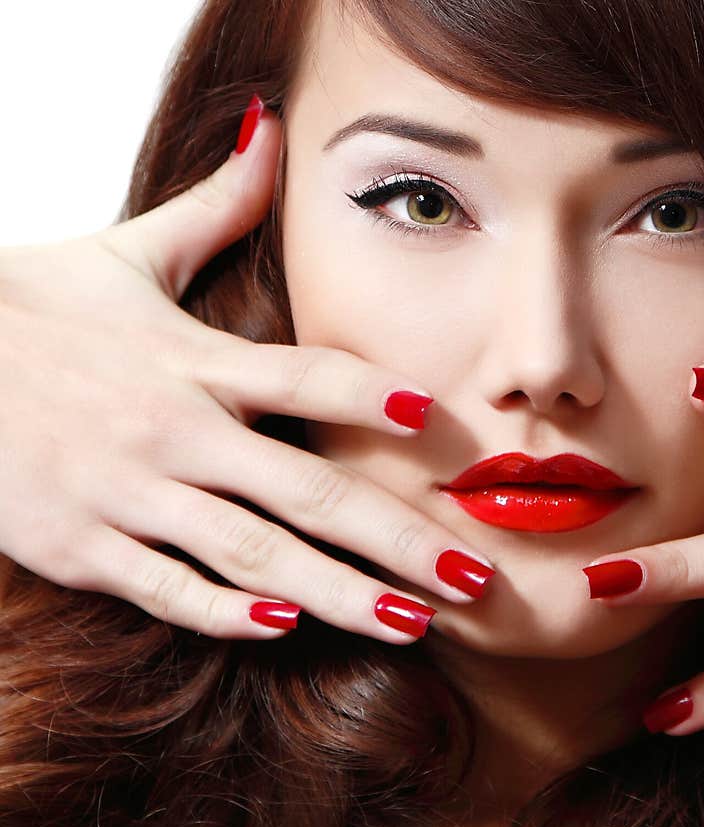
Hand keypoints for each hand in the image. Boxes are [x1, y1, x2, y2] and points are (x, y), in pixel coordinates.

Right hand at [0, 101, 493, 643]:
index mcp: (191, 362)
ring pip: (252, 555)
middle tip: (471, 575)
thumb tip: (268, 132)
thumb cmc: (33, 312)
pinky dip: (227, 613)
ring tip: (414, 620)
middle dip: (396, 538)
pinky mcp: (81, 548)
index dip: (368, 394)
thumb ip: (212, 207)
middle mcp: (172, 431)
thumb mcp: (124, 254)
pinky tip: (287, 628)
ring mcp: (127, 496)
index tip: (432, 419)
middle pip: (305, 491)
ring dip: (341, 594)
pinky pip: (167, 590)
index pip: (301, 374)